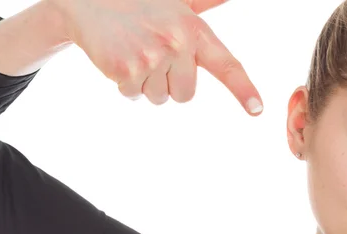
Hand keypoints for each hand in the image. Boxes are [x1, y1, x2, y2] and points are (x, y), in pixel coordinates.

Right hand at [48, 0, 262, 114]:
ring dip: (144, 83)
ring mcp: (151, 57)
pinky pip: (133, 96)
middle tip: (150, 54)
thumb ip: (206, 1)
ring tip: (132, 51)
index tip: (258, 110)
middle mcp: (177, 43)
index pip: (226, 65)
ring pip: (158, 98)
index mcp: (194, 30)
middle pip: (185, 95)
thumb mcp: (177, 1)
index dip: (244, 90)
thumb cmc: (139, 5)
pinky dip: (124, 84)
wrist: (89, 2)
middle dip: (168, 83)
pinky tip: (117, 57)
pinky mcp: (126, 69)